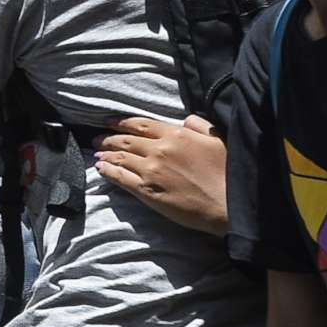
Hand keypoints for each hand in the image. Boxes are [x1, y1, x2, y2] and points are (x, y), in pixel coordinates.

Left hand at [96, 116, 229, 234]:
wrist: (229, 205)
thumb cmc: (228, 172)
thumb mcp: (218, 139)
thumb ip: (199, 125)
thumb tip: (185, 120)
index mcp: (177, 134)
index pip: (141, 124)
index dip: (122, 123)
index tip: (109, 122)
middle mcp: (159, 149)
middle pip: (126, 140)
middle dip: (109, 138)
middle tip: (98, 138)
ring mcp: (150, 170)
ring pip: (120, 157)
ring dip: (105, 153)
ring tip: (97, 152)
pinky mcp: (146, 190)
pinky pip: (120, 177)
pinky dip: (107, 170)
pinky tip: (100, 168)